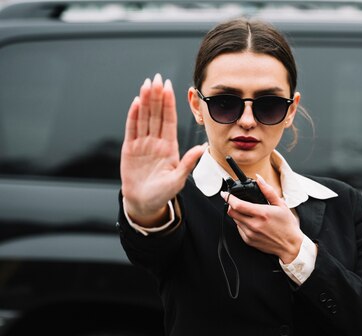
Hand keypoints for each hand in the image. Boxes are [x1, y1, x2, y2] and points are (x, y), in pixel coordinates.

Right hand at [121, 74, 205, 225]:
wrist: (144, 203)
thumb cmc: (162, 193)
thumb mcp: (178, 180)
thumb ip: (188, 163)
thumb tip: (202, 149)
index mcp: (169, 147)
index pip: (169, 120)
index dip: (169, 104)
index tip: (170, 87)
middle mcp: (156, 142)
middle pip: (156, 115)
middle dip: (157, 96)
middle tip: (157, 78)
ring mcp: (142, 144)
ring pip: (144, 118)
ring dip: (145, 101)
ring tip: (147, 84)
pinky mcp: (130, 149)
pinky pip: (132, 129)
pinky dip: (133, 115)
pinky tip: (136, 102)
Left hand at [222, 175, 303, 262]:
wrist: (290, 246)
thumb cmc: (287, 225)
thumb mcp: (281, 205)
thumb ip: (268, 191)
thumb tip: (259, 179)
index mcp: (262, 213)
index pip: (238, 205)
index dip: (228, 197)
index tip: (225, 193)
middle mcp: (254, 225)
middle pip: (232, 213)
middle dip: (231, 205)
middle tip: (235, 201)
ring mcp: (250, 234)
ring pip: (235, 221)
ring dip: (237, 214)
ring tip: (248, 213)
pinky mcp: (249, 241)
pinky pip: (239, 229)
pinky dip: (242, 224)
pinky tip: (252, 223)